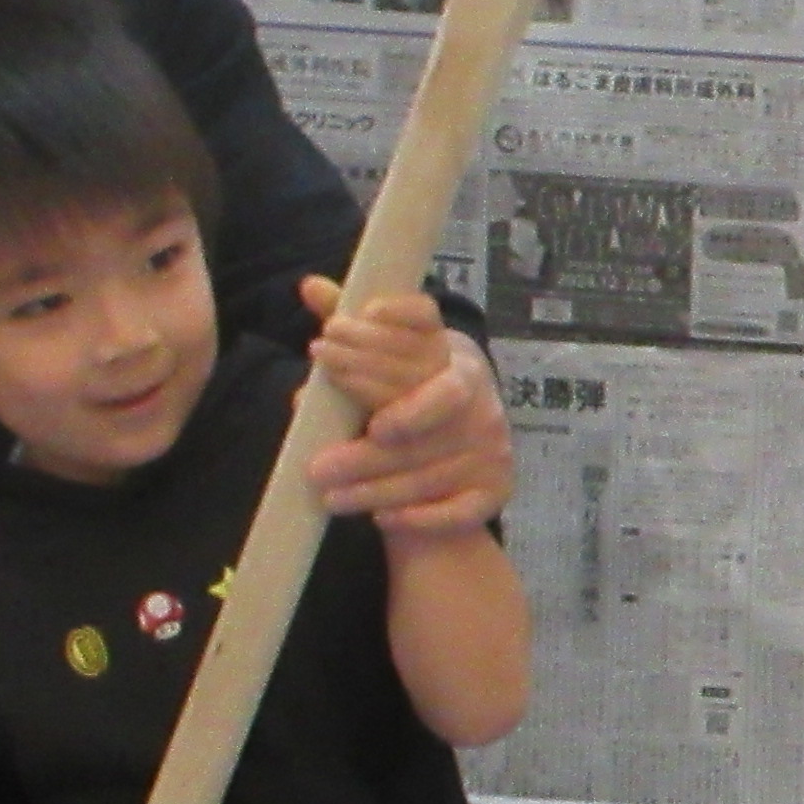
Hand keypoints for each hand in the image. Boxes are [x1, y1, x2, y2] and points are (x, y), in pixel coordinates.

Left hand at [301, 285, 515, 538]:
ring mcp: (491, 444)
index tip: (335, 328)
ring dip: (374, 480)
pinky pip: (456, 507)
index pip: (426, 325)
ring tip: (327, 488)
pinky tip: (382, 518)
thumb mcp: (385, 371)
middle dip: (366, 418)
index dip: (390, 322)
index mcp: (452, 355)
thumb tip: (309, 285)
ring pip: (429, 463)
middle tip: (316, 448)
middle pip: (425, 400)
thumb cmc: (407, 412)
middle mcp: (478, 394)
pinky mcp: (494, 490)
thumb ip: (352, 332)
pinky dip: (419, 515)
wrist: (458, 477)